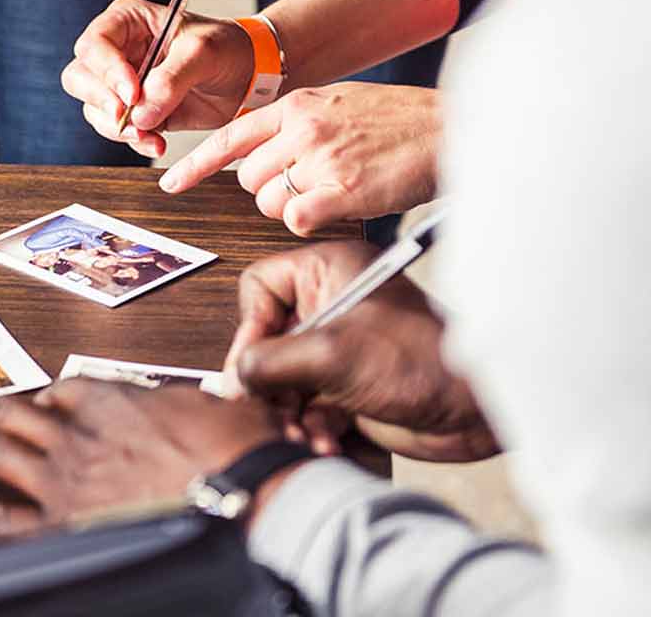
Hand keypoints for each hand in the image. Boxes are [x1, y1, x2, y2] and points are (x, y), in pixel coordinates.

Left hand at [0, 379, 284, 540]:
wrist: (243, 497)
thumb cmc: (239, 454)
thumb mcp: (219, 409)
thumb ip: (192, 407)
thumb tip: (201, 405)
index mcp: (117, 401)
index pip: (68, 390)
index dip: (49, 395)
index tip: (41, 400)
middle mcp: (80, 435)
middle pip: (17, 415)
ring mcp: (64, 479)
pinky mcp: (59, 524)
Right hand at [61, 0, 255, 158]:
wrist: (250, 76)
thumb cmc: (228, 48)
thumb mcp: (205, 52)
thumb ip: (172, 78)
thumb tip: (141, 113)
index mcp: (128, 21)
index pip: (95, 44)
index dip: (107, 71)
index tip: (133, 93)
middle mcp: (117, 51)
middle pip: (80, 77)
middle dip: (102, 101)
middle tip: (128, 116)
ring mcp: (121, 84)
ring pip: (94, 109)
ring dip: (119, 128)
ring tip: (151, 135)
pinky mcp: (134, 111)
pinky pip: (117, 130)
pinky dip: (135, 140)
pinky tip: (158, 143)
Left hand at [159, 82, 441, 235]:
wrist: (452, 128)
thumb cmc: (402, 122)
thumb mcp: (340, 105)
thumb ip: (298, 125)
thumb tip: (266, 155)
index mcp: (297, 105)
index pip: (230, 136)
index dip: (196, 164)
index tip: (170, 184)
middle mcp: (301, 129)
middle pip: (249, 179)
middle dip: (271, 191)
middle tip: (311, 185)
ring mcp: (320, 158)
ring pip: (269, 203)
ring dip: (293, 208)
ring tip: (334, 191)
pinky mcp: (341, 190)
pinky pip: (297, 219)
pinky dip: (312, 221)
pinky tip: (340, 205)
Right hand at [224, 240, 499, 461]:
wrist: (477, 411)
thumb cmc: (423, 362)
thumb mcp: (332, 354)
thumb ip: (269, 362)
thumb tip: (233, 378)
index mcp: (329, 272)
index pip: (261, 286)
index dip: (251, 326)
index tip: (250, 364)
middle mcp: (331, 304)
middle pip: (266, 337)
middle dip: (266, 379)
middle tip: (266, 406)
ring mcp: (338, 346)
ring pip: (283, 375)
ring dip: (286, 408)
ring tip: (296, 430)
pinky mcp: (347, 383)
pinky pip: (307, 402)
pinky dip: (310, 424)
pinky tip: (324, 439)